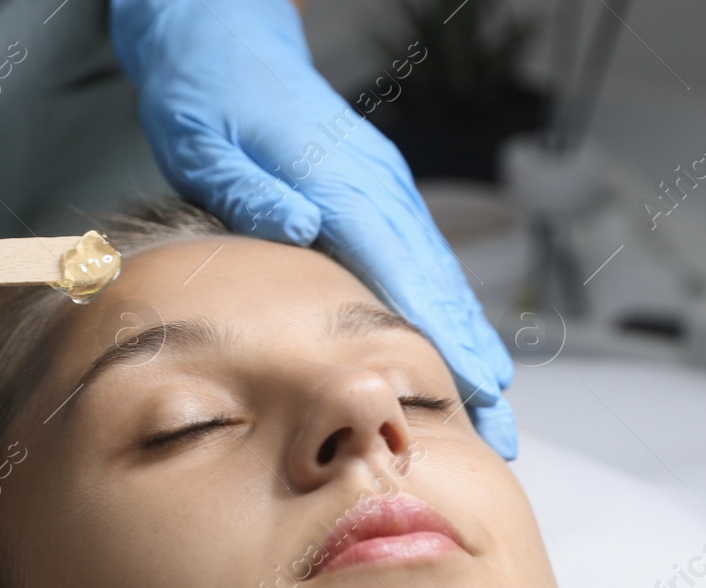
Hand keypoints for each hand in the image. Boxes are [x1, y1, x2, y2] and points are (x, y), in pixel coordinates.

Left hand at [110, 0, 518, 459]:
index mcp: (340, 180)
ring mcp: (382, 191)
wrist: (222, 40)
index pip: (404, 268)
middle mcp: (376, 187)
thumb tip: (299, 227)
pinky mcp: (375, 198)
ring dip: (471, 345)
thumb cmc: (208, 94)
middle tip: (502, 430)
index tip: (477, 386)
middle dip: (475, 359)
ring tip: (497, 411)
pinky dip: (446, 314)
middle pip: (438, 284)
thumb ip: (248, 186)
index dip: (443, 333)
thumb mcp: (204, 137)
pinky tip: (461, 357)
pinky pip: (421, 265)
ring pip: (439, 278)